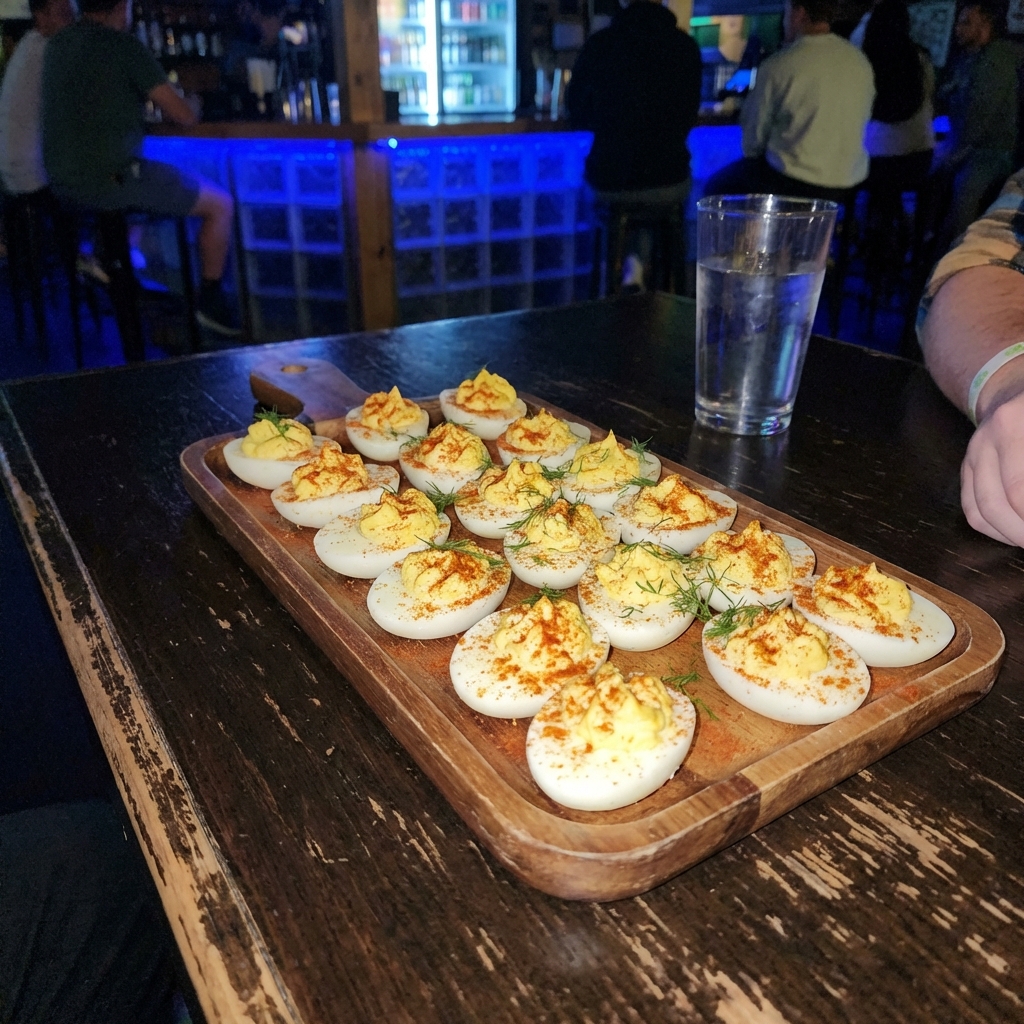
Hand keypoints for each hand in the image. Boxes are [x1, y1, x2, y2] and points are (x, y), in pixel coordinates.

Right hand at [961, 389, 1023, 544]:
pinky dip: (995, 530)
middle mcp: (988, 439)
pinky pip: (972, 509)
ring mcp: (973, 455)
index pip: (1019, 486)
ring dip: (1012, 535)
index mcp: (1014, 423)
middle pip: (999, 501)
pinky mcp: (967, 468)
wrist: (1018, 390)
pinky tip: (1018, 534)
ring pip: (983, 510)